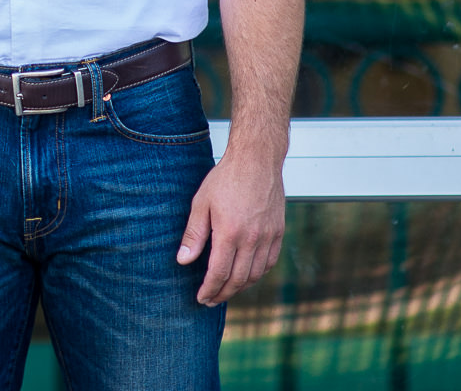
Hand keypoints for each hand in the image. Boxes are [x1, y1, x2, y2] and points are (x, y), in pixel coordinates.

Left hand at [177, 147, 284, 304]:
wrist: (256, 160)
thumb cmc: (225, 179)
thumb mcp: (201, 203)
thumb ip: (194, 234)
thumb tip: (183, 260)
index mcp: (230, 233)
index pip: (219, 273)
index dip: (210, 289)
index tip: (201, 298)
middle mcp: (252, 239)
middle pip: (238, 279)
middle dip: (223, 294)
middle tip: (211, 300)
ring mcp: (268, 237)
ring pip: (255, 274)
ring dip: (240, 288)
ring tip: (226, 291)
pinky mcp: (278, 232)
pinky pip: (269, 263)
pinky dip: (257, 274)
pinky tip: (246, 275)